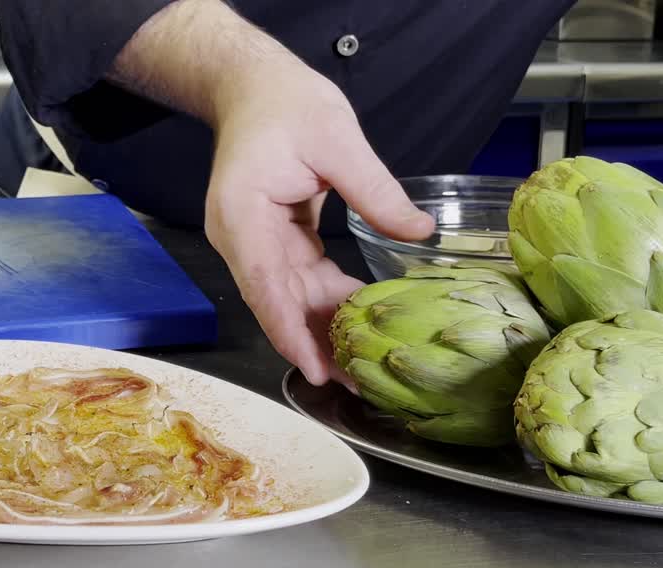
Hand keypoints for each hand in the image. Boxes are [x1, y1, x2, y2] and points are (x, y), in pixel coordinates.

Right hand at [109, 0, 434, 386]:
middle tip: (357, 385)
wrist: (256, 87)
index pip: (264, 286)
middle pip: (277, 305)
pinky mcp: (276, 243)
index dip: (288, 332)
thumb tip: (420, 233)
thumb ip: (375, 188)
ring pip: (291, 300)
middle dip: (313, 345)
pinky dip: (329, 303)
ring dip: (324, 331)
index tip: (313, 370)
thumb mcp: (337, 137)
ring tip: (363, 368)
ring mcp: (256, 244)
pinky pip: (303, 282)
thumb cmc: (287, 104)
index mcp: (242, 215)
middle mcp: (242, 239)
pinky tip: (361, 322)